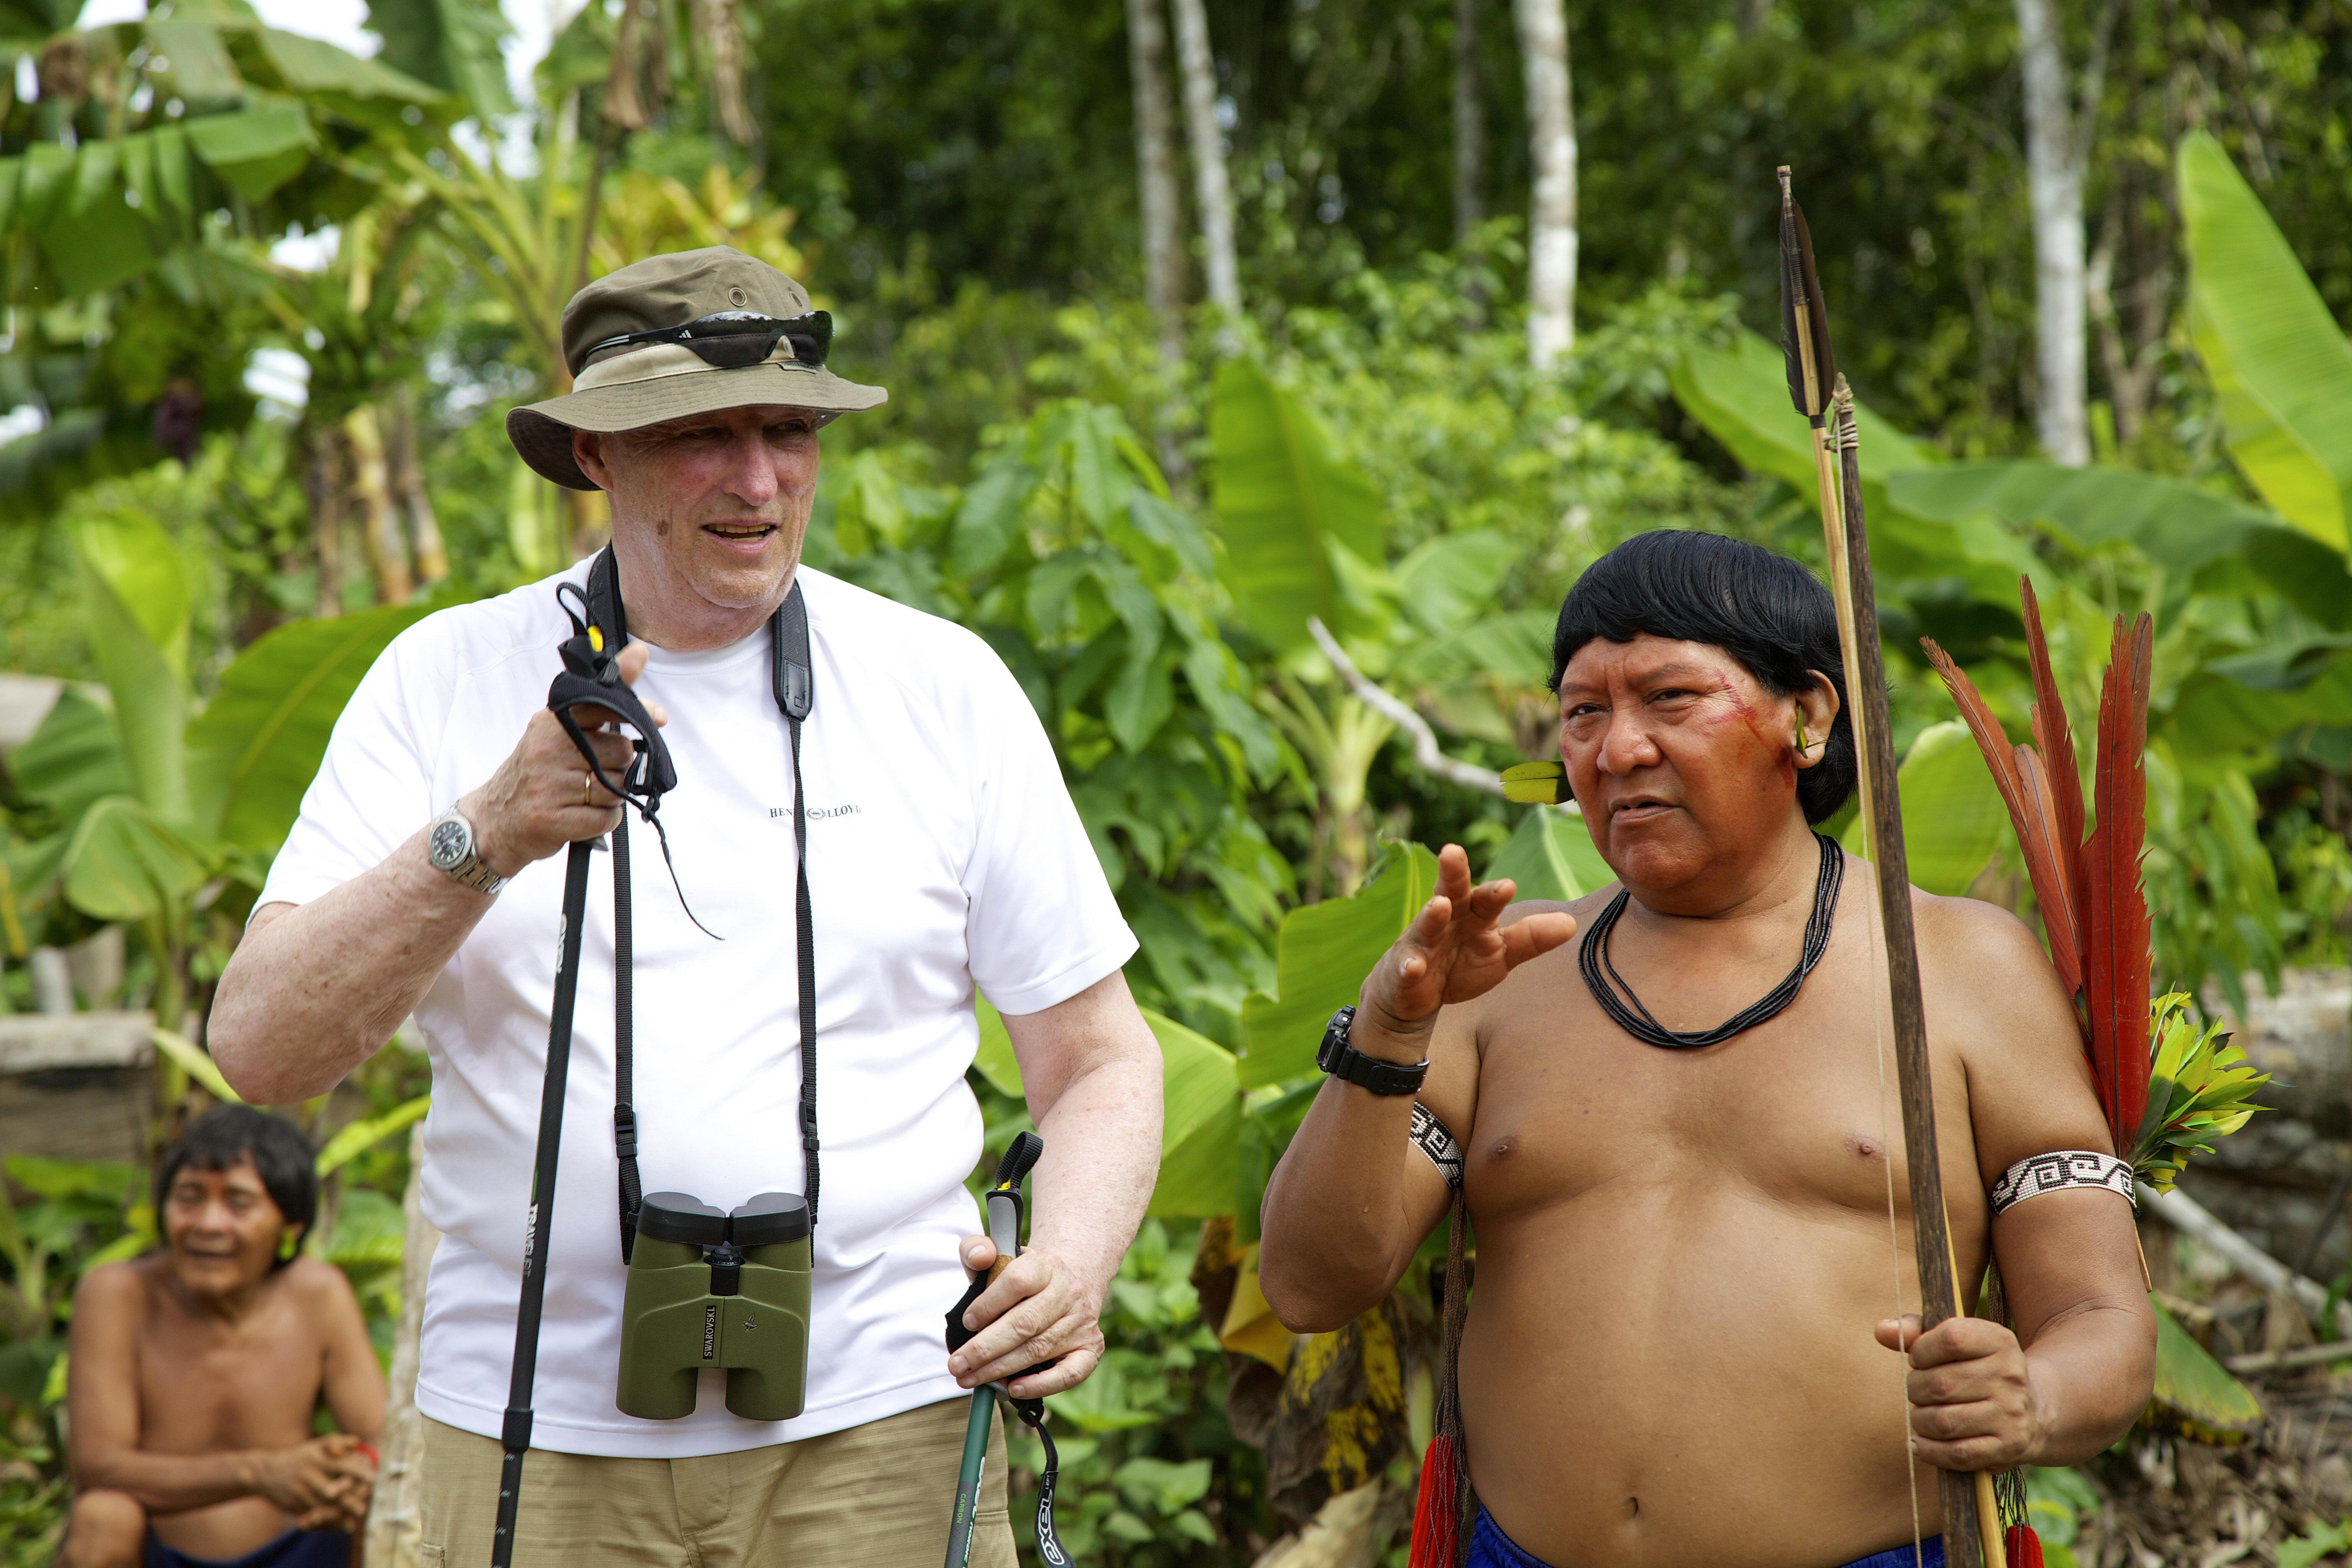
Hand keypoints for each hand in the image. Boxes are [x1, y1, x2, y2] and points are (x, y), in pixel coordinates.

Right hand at [253, 1434, 374, 1523]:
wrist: (264, 1472)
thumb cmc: (298, 1456)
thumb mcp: (314, 1445)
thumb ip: (337, 1442)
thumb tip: (358, 1442)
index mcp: (316, 1458)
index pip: (341, 1466)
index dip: (358, 1473)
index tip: (373, 1479)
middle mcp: (307, 1475)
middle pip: (331, 1492)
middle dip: (347, 1502)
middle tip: (363, 1510)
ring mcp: (297, 1491)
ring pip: (319, 1508)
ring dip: (336, 1517)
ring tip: (351, 1523)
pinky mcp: (291, 1505)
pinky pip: (308, 1516)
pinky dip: (322, 1523)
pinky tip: (334, 1526)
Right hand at [459, 642, 668, 876]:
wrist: (494, 820)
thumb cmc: (536, 771)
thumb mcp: (558, 729)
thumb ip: (600, 697)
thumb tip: (640, 651)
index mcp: (550, 722)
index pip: (601, 705)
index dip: (636, 710)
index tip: (659, 716)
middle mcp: (548, 749)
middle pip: (621, 753)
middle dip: (619, 766)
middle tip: (595, 773)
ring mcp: (548, 785)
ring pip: (617, 788)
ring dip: (611, 796)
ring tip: (585, 795)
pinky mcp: (551, 818)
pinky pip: (606, 818)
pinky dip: (604, 819)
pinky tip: (583, 815)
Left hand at [946, 1236, 1105, 1399]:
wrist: (1067, 1287)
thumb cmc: (1023, 1280)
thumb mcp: (999, 1257)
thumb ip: (977, 1250)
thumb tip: (980, 1257)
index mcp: (1045, 1265)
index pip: (1016, 1281)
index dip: (988, 1304)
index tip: (966, 1321)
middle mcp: (1069, 1292)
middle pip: (1024, 1323)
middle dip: (984, 1348)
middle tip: (957, 1365)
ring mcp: (1082, 1322)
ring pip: (1038, 1349)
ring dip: (999, 1369)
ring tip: (970, 1378)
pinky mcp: (1090, 1349)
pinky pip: (1068, 1373)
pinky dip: (1041, 1384)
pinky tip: (1014, 1388)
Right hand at [1352, 843, 1576, 1057]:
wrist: (1415, 991)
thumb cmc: (1461, 963)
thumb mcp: (1499, 953)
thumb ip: (1530, 939)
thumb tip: (1571, 923)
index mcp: (1472, 914)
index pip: (1485, 898)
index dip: (1495, 892)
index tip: (1509, 885)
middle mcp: (1446, 920)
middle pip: (1450, 891)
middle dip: (1452, 872)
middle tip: (1452, 851)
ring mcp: (1422, 943)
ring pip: (1426, 925)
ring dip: (1431, 914)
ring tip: (1439, 905)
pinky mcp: (1404, 969)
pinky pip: (1406, 966)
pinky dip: (1409, 966)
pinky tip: (1413, 967)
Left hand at [1876, 1313, 2047, 1469]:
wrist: (2033, 1409)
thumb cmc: (1976, 1369)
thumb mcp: (1955, 1341)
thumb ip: (1915, 1331)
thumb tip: (1882, 1330)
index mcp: (1999, 1340)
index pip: (1951, 1338)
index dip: (1922, 1350)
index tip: (1919, 1359)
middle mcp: (2010, 1375)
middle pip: (1940, 1384)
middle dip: (1916, 1389)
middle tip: (1918, 1391)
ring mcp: (2011, 1413)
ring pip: (1944, 1422)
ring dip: (1920, 1420)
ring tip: (1921, 1415)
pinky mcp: (2009, 1446)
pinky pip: (1958, 1453)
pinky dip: (1930, 1451)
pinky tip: (1919, 1443)